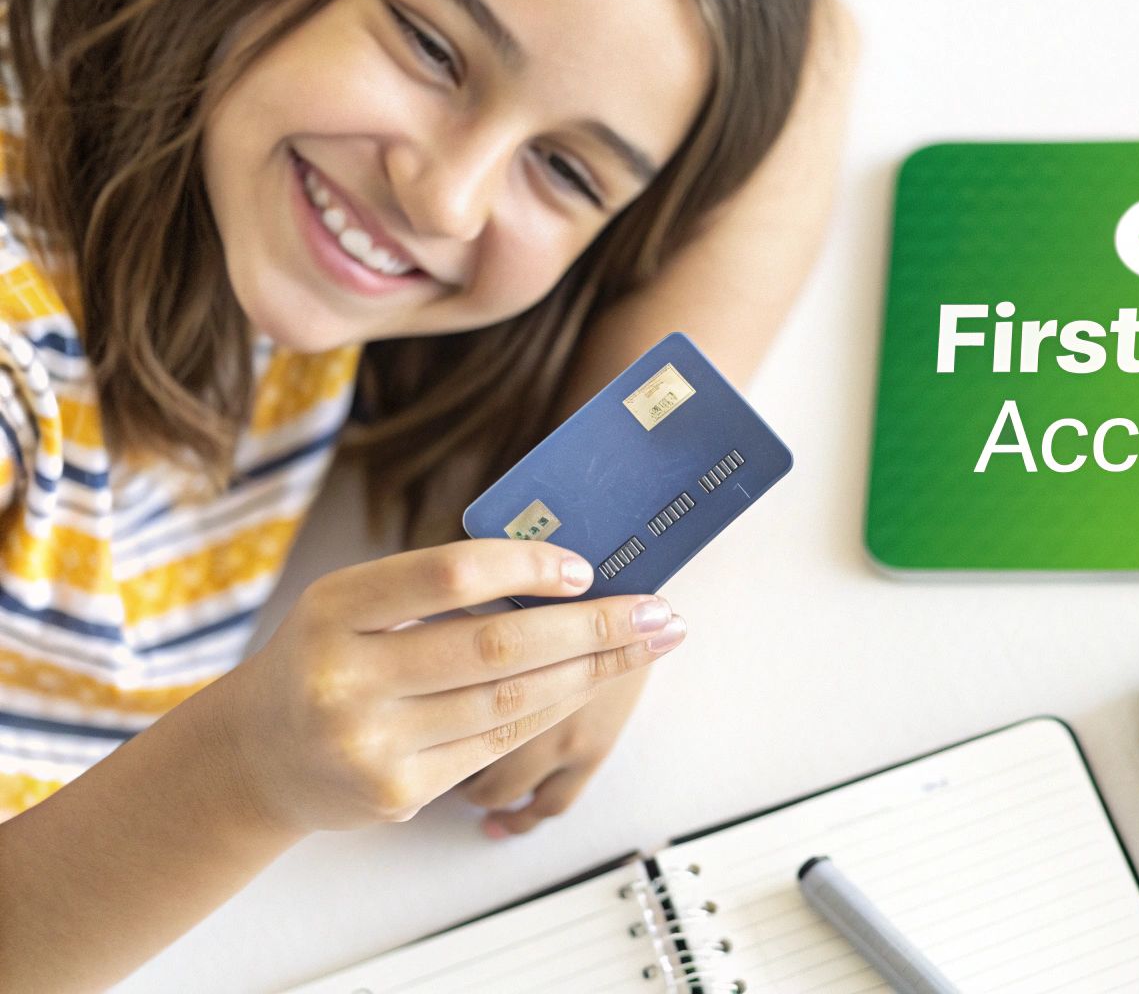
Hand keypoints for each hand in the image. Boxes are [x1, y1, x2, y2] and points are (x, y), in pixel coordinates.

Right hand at [203, 540, 688, 833]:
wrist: (258, 759)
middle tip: (660, 609)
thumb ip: (431, 589)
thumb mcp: (348, 607)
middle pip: (498, 645)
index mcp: (333, 610)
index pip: (449, 575)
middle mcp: (346, 679)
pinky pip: (500, 742)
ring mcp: (372, 744)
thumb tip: (560, 568)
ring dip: (594, 670)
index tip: (585, 566)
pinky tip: (596, 682)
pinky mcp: (398, 792)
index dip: (527, 566)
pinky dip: (557, 706)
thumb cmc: (325, 660)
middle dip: (594, 626)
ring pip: (511, 699)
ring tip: (648, 643)